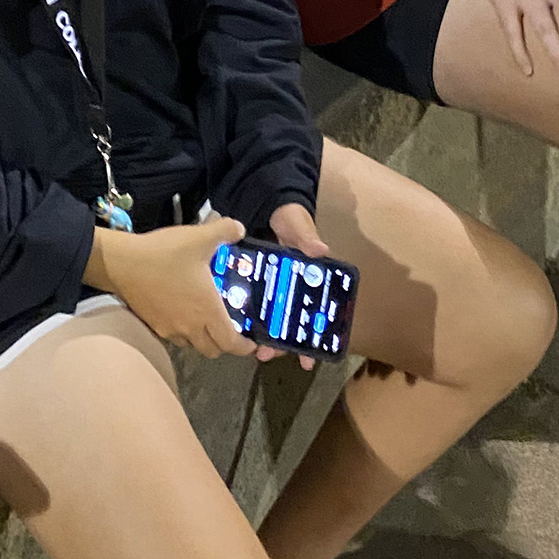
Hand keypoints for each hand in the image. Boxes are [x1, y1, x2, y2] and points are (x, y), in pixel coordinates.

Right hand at [93, 215, 256, 358]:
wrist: (123, 264)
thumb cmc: (165, 254)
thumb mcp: (199, 237)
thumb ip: (225, 231)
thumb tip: (239, 229)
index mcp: (206, 310)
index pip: (230, 343)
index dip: (244, 347)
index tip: (251, 343)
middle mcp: (190, 326)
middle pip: (213, 350)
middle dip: (225, 344)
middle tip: (231, 327)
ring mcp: (169, 329)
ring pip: (193, 345)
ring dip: (204, 338)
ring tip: (207, 317)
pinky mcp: (153, 326)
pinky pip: (176, 337)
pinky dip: (185, 331)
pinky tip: (183, 310)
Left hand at [264, 202, 331, 372]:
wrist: (267, 201)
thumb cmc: (290, 216)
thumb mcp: (299, 224)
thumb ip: (307, 236)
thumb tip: (320, 250)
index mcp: (306, 277)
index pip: (314, 310)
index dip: (313, 336)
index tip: (307, 358)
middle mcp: (290, 287)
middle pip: (290, 322)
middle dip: (284, 342)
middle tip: (272, 354)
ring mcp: (271, 286)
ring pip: (270, 318)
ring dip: (265, 336)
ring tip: (257, 349)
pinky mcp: (252, 281)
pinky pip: (250, 304)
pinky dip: (247, 318)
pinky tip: (238, 329)